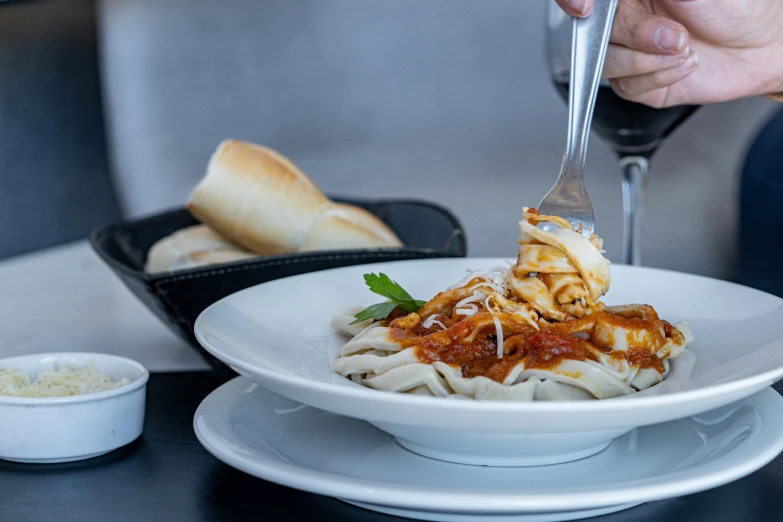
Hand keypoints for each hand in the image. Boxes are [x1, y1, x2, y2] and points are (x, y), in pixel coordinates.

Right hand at [555, 0, 782, 106]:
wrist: (762, 47)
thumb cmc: (739, 8)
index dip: (573, 1)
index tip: (585, 8)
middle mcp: (624, 17)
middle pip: (591, 30)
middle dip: (633, 37)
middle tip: (672, 37)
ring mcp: (626, 50)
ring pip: (604, 62)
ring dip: (647, 61)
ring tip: (685, 50)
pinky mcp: (635, 81)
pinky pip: (624, 87)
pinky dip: (657, 78)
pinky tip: (683, 66)